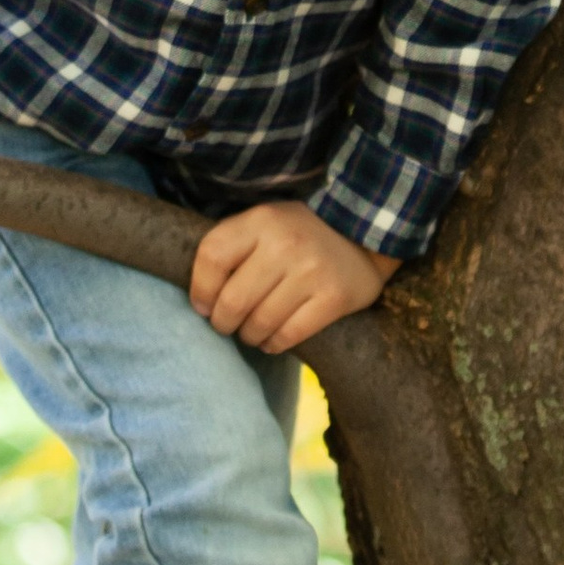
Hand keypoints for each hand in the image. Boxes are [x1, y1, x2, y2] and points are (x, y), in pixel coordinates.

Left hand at [188, 199, 396, 350]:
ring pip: (260, 323)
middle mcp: (285, 244)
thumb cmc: (299, 233)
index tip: (203, 306)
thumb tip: (200, 301)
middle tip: (227, 325)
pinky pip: (289, 335)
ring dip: (249, 336)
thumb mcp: (264, 223)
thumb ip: (233, 247)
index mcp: (261, 220)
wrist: (363, 233)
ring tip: (252, 332)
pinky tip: (273, 340)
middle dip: (223, 322)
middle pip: (233, 300)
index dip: (201, 290)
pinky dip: (274, 344)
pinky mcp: (334, 298)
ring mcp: (311, 271)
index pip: (212, 257)